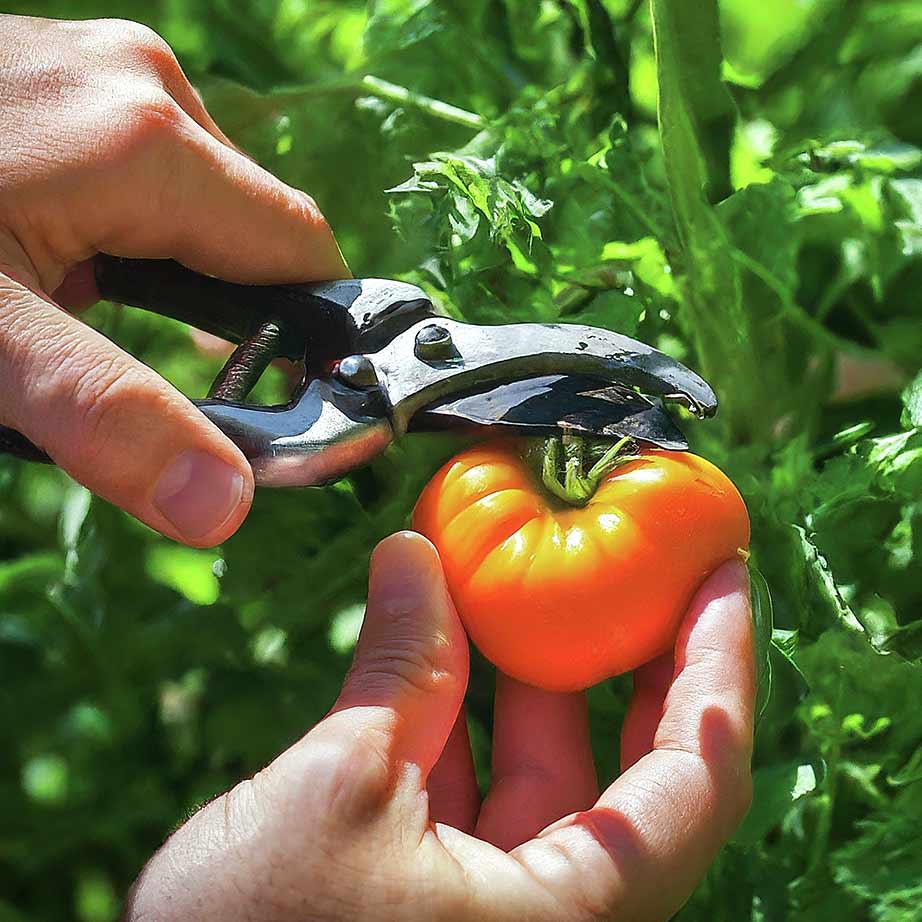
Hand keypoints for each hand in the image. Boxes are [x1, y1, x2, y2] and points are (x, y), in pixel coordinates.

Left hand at [0, 15, 346, 545]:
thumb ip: (107, 418)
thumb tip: (226, 507)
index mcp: (152, 144)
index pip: (303, 255)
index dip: (307, 339)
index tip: (275, 402)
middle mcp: (146, 89)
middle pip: (255, 233)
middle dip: (227, 317)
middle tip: (147, 375)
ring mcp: (101, 74)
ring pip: (203, 207)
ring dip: (173, 279)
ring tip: (83, 316)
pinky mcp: (64, 81)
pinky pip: (147, 177)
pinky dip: (131, 238)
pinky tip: (62, 266)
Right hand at [124, 533, 753, 921]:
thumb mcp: (341, 786)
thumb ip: (399, 668)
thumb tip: (414, 553)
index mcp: (572, 915)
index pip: (696, 776)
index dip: (718, 664)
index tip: (722, 573)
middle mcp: (553, 915)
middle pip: (631, 769)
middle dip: (633, 656)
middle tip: (639, 558)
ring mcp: (494, 904)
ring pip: (544, 771)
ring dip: (530, 672)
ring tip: (529, 574)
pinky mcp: (436, 894)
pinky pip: (476, 789)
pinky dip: (462, 713)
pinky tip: (441, 638)